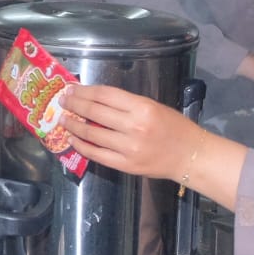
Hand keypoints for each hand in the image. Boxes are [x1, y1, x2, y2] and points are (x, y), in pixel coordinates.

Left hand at [62, 84, 247, 209]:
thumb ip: (125, 104)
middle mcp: (134, 127)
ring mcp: (128, 148)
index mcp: (142, 108)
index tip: (71, 89)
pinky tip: (73, 140)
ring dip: (73, 126)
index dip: (84, 91)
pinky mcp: (126, 165)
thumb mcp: (153, 106)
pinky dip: (82, 146)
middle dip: (74, 105)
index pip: (105, 95)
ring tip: (63, 120)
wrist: (191, 156)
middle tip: (62, 102)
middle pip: (94, 112)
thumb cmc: (174, 127)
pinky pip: (97, 155)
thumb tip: (94, 99)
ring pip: (91, 134)